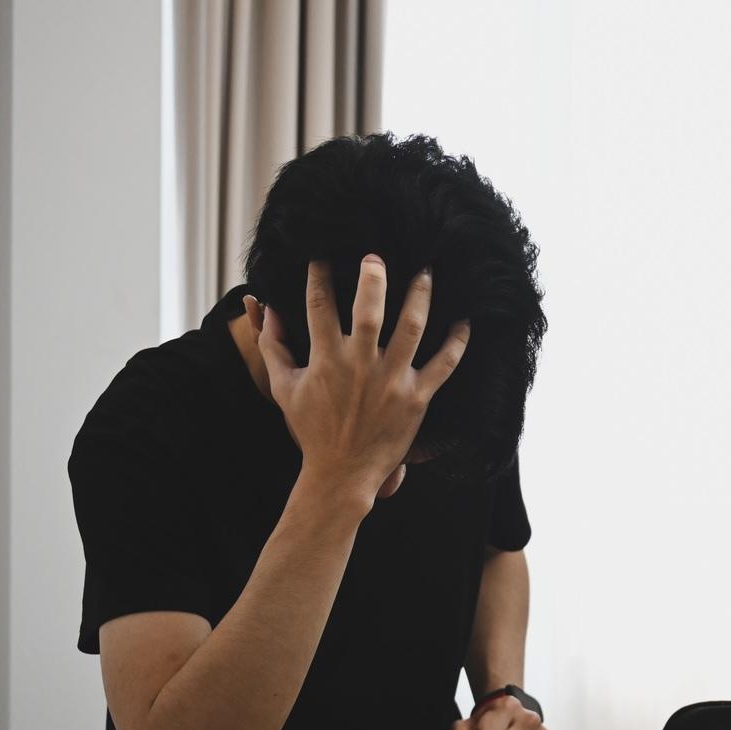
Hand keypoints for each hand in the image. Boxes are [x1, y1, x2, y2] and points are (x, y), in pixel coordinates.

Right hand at [247, 255, 468, 502]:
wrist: (342, 473)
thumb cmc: (312, 430)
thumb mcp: (283, 388)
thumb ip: (274, 346)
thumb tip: (265, 309)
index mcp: (327, 359)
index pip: (319, 306)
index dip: (319, 276)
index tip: (323, 255)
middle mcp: (361, 366)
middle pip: (369, 310)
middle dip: (373, 278)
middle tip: (377, 255)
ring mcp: (392, 380)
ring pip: (412, 328)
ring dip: (421, 296)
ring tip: (427, 271)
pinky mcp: (418, 397)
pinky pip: (445, 364)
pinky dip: (457, 342)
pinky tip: (465, 320)